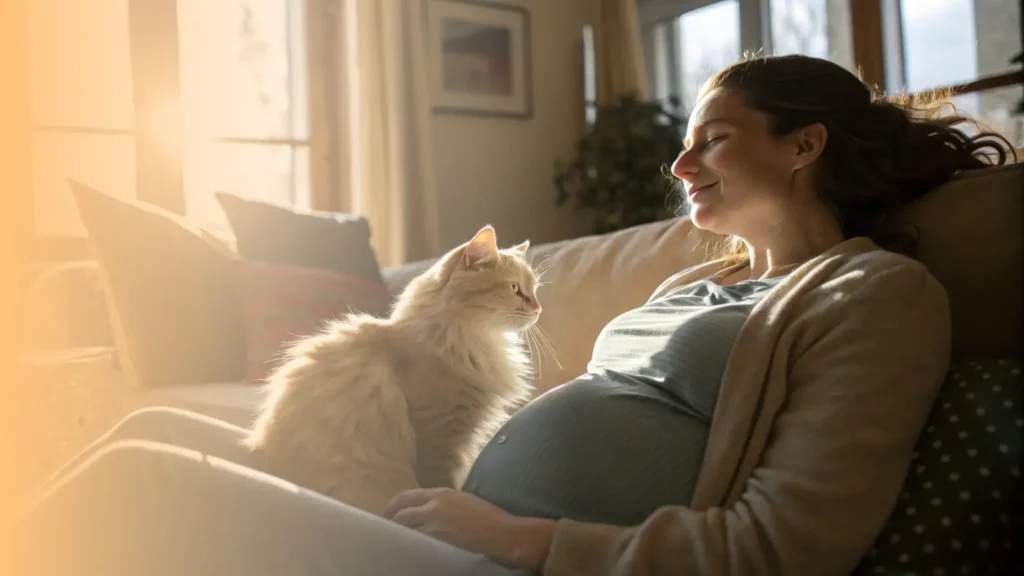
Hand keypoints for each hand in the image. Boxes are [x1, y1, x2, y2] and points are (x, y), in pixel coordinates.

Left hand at [384, 487, 555, 570]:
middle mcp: (433, 505)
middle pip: (400, 511)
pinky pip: (415, 540)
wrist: (501, 533)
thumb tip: (431, 510)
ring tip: (394, 541)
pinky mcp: (437, 539)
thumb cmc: (489, 518)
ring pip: (405, 527)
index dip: (393, 505)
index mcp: (441, 493)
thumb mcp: (464, 501)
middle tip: (384, 529)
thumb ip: (445, 503)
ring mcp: (434, 523)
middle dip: (389, 519)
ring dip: (397, 533)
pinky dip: (408, 543)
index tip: (388, 513)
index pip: (407, 496)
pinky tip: (407, 548)